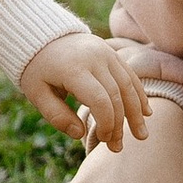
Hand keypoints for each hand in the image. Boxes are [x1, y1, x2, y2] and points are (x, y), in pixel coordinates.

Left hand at [17, 32, 152, 148]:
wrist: (41, 35)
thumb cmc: (38, 69)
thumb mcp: (37, 93)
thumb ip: (57, 116)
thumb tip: (79, 134)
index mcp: (74, 69)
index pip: (100, 100)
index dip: (107, 123)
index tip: (104, 140)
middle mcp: (94, 58)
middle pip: (117, 95)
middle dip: (121, 124)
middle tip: (119, 147)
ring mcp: (105, 53)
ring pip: (128, 84)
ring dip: (137, 111)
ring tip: (141, 135)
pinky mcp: (111, 52)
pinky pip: (130, 74)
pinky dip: (138, 94)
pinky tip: (145, 112)